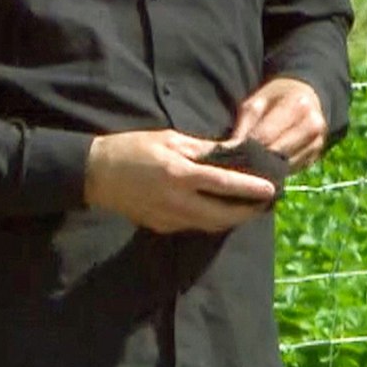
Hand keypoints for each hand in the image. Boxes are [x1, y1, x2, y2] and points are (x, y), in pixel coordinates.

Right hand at [84, 129, 274, 233]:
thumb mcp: (171, 139)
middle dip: (248, 212)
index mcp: (179, 174)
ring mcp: (168, 218)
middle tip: (266, 204)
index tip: (271, 189)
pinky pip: (194, 226)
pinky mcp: (161, 227)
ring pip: (210, 225)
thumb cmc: (134, 148)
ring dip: (232, 219)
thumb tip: (235, 153)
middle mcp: (176, 201)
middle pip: (222, 215)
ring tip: (251, 208)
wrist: (95, 174)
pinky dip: (212, 220)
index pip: (223, 184)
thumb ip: (205, 149)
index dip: (250, 188)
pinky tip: (222, 210)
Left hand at [231, 76, 328, 172]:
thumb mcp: (257, 102)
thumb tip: (231, 150)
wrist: (307, 96)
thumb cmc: (276, 98)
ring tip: (250, 168)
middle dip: (257, 160)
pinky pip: (294, 168)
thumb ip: (245, 125)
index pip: (267, 135)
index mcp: (297, 105)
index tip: (231, 153)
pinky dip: (278, 170)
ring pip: (287, 165)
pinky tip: (266, 168)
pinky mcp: (317, 154)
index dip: (247, 147)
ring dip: (268, 169)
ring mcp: (318, 141)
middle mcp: (313, 124)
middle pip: (278, 153)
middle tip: (238, 164)